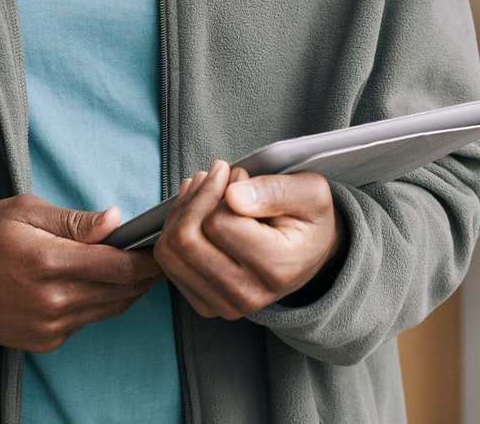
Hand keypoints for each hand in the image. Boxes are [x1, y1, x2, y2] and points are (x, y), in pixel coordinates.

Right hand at [0, 194, 161, 351]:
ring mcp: (49, 327)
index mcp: (49, 263)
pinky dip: (101, 302)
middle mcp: (52, 302)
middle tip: (163, 252)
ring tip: (140, 265)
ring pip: (109, 309)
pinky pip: (87, 321)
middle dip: (147, 273)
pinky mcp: (44, 342)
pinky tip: (102, 282)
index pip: (120, 266)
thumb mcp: (24, 211)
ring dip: (129, 289)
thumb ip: (74, 220)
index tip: (166, 242)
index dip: (151, 257)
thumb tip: (117, 220)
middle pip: (122, 291)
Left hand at [154, 162, 342, 319]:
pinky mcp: (207, 305)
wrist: (309, 256)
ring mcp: (225, 304)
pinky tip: (196, 211)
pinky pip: (169, 264)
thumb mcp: (310, 192)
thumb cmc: (309, 219)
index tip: (238, 174)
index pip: (219, 223)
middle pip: (187, 239)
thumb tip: (232, 196)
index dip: (222, 190)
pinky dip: (175, 231)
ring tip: (204, 189)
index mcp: (277, 266)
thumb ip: (274, 190)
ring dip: (181, 212)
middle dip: (195, 197)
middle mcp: (248, 293)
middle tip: (216, 174)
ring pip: (171, 252)